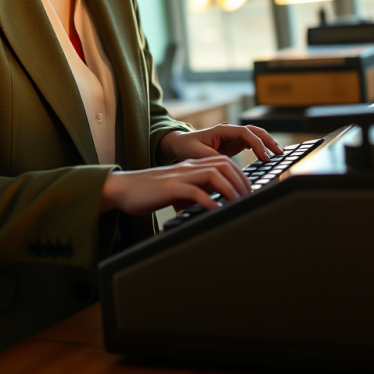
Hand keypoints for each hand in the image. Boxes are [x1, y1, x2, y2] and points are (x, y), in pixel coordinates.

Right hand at [100, 156, 251, 215]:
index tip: (251, 190)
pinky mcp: (170, 188)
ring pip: (214, 174)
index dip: (241, 175)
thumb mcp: (177, 188)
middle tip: (250, 198)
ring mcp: (180, 176)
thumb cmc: (149, 192)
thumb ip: (195, 191)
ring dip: (230, 189)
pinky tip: (216, 210)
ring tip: (238, 203)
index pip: (224, 162)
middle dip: (241, 181)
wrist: (123, 188)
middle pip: (224, 165)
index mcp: (192, 165)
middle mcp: (188, 167)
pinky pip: (195, 191)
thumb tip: (214, 204)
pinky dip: (209, 200)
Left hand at [157, 123, 282, 164]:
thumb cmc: (187, 147)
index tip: (264, 156)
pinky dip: (261, 148)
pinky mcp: (235, 144)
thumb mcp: (197, 154)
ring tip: (279, 154)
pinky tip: (268, 157)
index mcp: (222, 130)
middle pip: (254, 131)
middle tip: (279, 153)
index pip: (245, 132)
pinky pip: (252, 144)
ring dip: (267, 143)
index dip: (257, 144)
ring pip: (255, 136)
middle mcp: (230, 131)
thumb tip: (228, 166)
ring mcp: (233, 137)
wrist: (181, 145)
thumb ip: (213, 158)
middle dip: (268, 140)